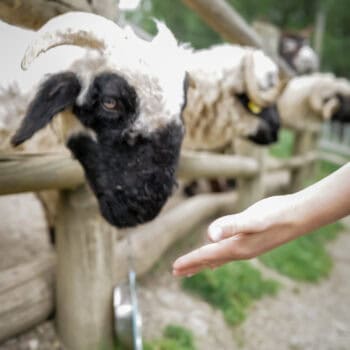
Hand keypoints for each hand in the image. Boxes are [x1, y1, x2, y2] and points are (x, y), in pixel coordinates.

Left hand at [172, 194, 301, 276]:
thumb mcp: (253, 219)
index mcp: (237, 247)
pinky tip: (217, 258)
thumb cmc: (275, 214)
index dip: (190, 260)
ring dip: (203, 262)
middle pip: (210, 260)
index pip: (207, 255)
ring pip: (219, 258)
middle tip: (176, 272)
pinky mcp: (251, 242)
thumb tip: (209, 235)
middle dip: (193, 265)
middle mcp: (240, 251)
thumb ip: (231, 225)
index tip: (174, 268)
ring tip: (191, 268)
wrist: (298, 215)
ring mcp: (247, 248)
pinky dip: (217, 258)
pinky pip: (229, 254)